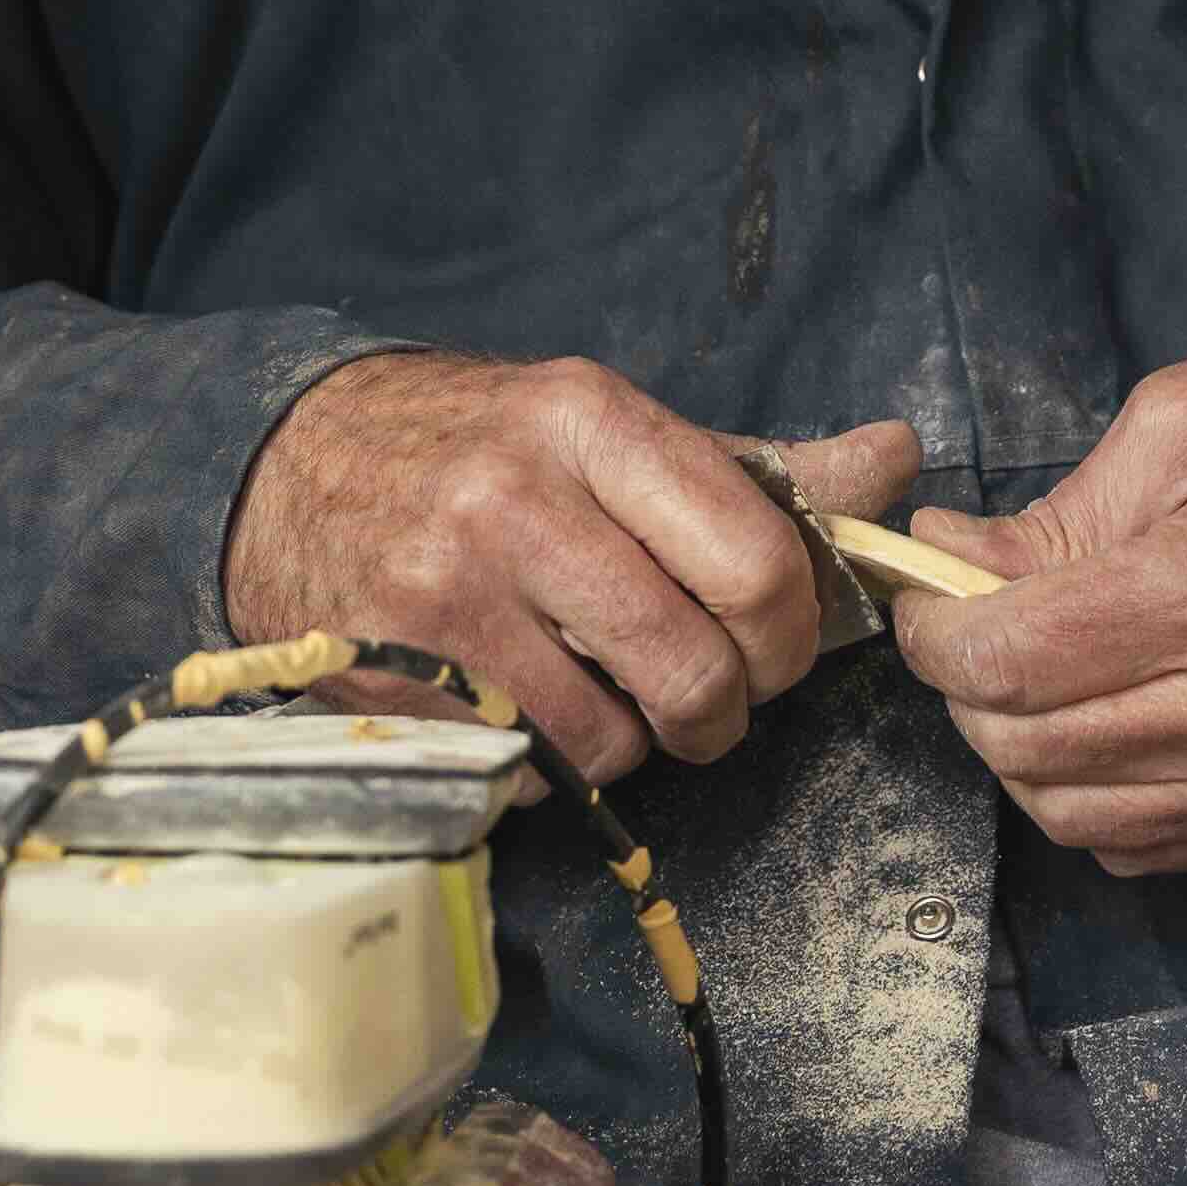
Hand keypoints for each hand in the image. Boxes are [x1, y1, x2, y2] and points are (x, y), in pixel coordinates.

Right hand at [224, 352, 923, 791]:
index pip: (753, 557)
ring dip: (636, 740)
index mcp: (589, 418)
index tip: (775, 642)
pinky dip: (556, 761)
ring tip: (607, 691)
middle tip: (711, 699)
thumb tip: (898, 459)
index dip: (792, 628)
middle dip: (728, 708)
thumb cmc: (484, 450)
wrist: (288, 465)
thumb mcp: (615, 432)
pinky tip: (530, 703)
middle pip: (696, 664)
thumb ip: (761, 468)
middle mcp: (515, 497)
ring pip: (618, 736)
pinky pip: (533, 767)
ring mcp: (445, 591)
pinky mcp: (397, 673)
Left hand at [889, 324, 1186, 876]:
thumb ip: (1052, 516)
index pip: (1015, 661)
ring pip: (1076, 815)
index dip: (935, 635)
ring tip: (1029, 673)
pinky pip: (1145, 845)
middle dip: (968, 690)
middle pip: (1032, 750)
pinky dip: (1092, 796)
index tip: (924, 600)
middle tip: (966, 627)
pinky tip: (1098, 721)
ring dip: (1021, 751)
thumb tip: (943, 564)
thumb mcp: (1178, 423)